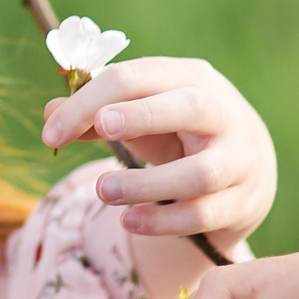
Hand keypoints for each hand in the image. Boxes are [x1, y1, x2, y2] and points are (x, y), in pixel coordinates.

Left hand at [41, 57, 276, 256]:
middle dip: (144, 115)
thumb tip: (50, 114)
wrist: (248, 161)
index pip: (137, 77)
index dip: (90, 102)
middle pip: (190, 107)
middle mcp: (222, 112)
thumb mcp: (141, 113)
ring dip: (147, 184)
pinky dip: (164, 221)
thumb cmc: (179, 127)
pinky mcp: (242, 200)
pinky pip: (204, 215)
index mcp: (190, 77)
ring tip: (103, 191)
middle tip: (102, 128)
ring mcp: (239, 158)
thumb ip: (96, 113)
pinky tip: (129, 221)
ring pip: (200, 172)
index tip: (51, 134)